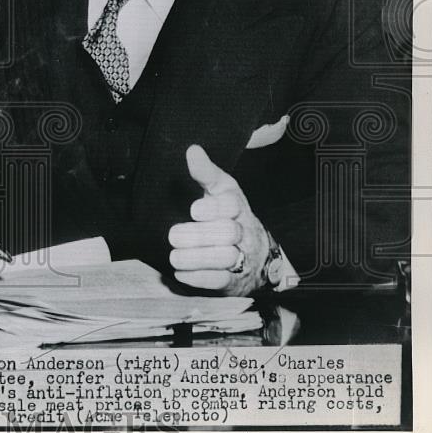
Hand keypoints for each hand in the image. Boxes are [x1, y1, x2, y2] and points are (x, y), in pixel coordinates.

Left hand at [168, 145, 269, 295]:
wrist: (257, 255)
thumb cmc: (230, 215)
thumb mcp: (221, 190)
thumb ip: (206, 173)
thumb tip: (193, 150)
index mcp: (237, 207)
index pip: (232, 205)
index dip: (214, 208)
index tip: (194, 210)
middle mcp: (243, 232)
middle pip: (228, 233)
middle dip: (199, 235)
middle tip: (175, 235)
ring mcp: (241, 258)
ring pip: (225, 258)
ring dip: (196, 258)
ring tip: (175, 256)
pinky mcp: (234, 281)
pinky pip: (221, 281)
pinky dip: (199, 278)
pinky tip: (181, 273)